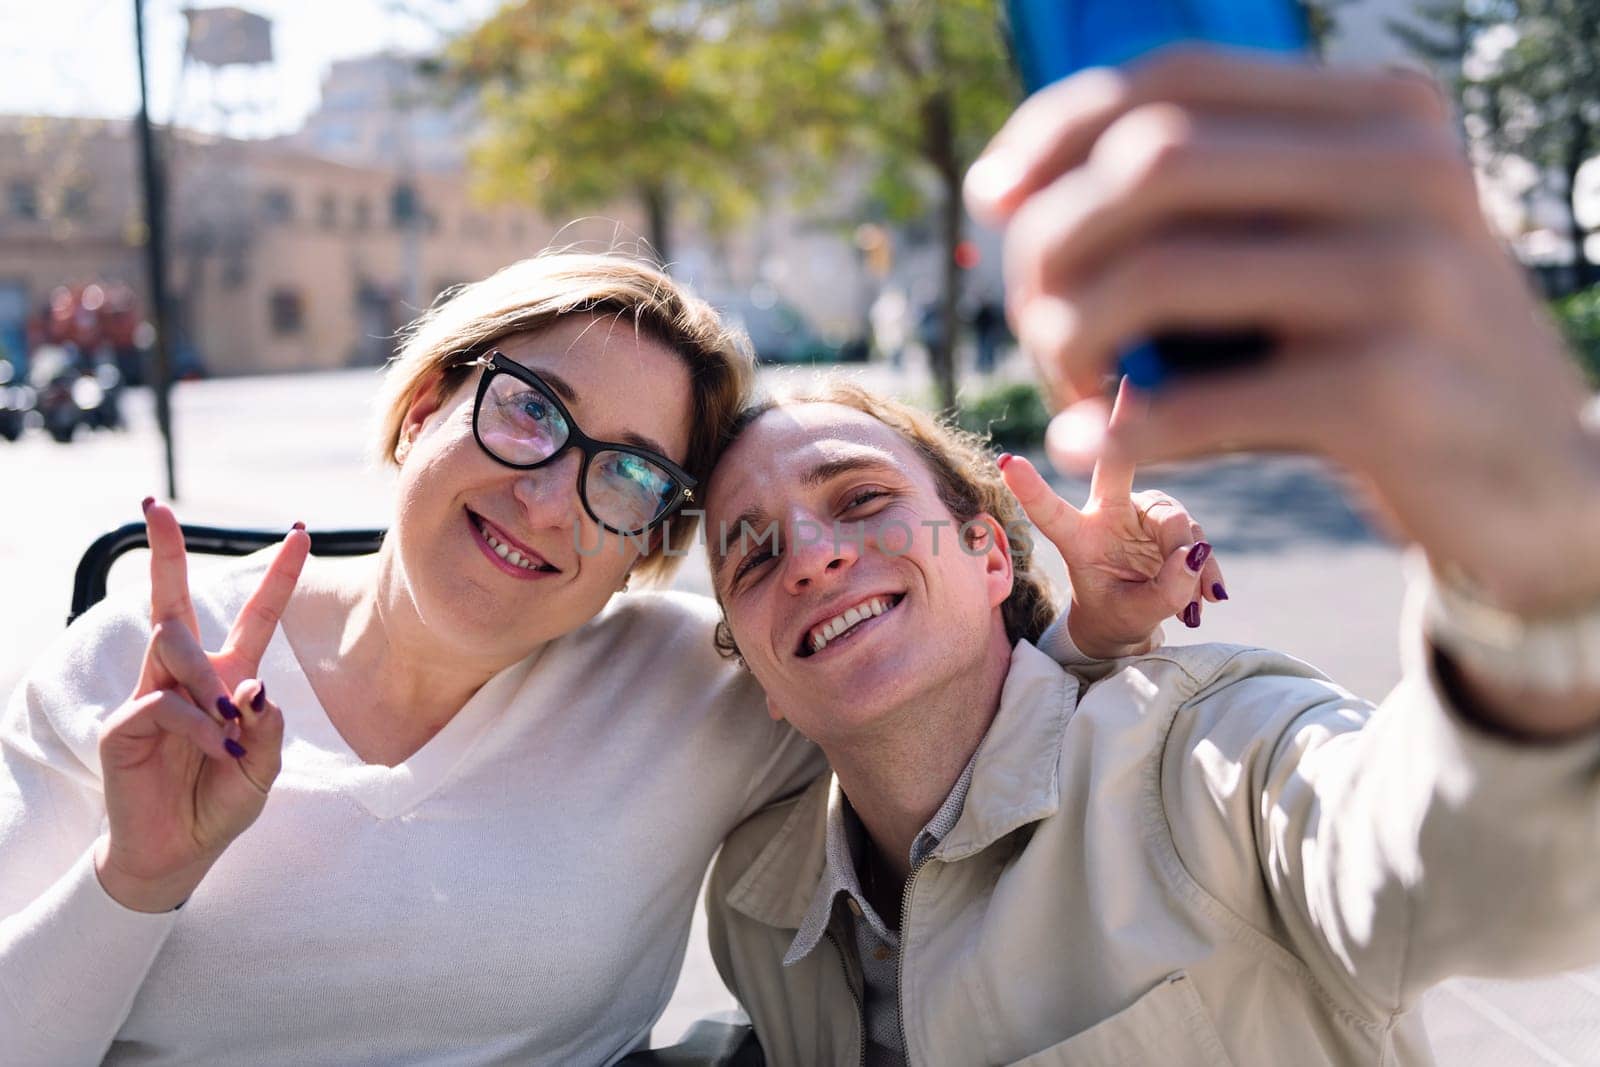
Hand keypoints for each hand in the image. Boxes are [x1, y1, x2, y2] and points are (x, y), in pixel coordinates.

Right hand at [94, 502, 308, 911]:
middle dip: (166, 552)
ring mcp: (150, 695)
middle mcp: (186, 677)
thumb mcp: (263, 769)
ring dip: (208, 682)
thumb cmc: (220, 803)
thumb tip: (255, 690)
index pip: (254, 616)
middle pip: (174, 603)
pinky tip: (216, 749)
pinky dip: (199, 726)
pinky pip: (165, 703)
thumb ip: (268, 731)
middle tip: (155, 505)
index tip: (300, 531)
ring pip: (172, 646)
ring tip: (229, 728)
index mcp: (228, 678)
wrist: (177, 853)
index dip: (277, 576)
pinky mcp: (123, 724)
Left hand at [967, 49, 1599, 616]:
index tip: (989, 201)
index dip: (1052, 131)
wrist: (1538, 489)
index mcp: (1379, 114)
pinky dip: (1118, 430)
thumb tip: (1014, 193)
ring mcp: (1406, 276)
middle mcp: (1405, 170)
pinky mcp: (1390, 391)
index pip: (1174, 79)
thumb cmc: (1383, 362)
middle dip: (1052, 242)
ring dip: (1070, 337)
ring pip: (1157, 270)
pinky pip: (1197, 400)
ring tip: (1069, 387)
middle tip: (1032, 321)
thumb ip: (1215, 205)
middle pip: (1150, 161)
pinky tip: (1091, 449)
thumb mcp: (1324, 251)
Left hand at [1002, 380, 1225, 658]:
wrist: (1132, 616)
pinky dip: (1206, 570)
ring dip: (1189, 562)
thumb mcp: (1132, 616)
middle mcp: (1109, 512)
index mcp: (1078, 536)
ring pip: (1176, 520)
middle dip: (1123, 422)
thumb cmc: (1116, 612)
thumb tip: (1194, 554)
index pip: (1051, 511)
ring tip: (1190, 606)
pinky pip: (1198, 537)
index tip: (1007, 463)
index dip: (1031, 489)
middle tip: (1132, 384)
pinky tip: (1210, 597)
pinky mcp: (1174, 520)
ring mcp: (1144, 512)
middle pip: (1117, 466)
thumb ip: (1161, 592)